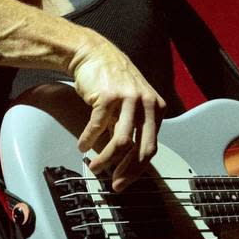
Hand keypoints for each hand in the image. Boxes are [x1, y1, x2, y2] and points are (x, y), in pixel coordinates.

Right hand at [69, 33, 165, 191]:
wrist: (93, 53)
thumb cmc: (112, 80)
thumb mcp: (131, 103)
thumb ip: (133, 127)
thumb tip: (127, 160)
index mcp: (156, 108)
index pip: (151, 147)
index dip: (138, 169)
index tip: (126, 181)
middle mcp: (147, 103)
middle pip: (142, 148)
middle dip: (128, 172)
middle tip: (115, 184)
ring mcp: (128, 99)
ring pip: (121, 142)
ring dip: (106, 160)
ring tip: (94, 167)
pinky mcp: (108, 96)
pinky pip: (98, 127)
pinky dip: (88, 140)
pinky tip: (82, 146)